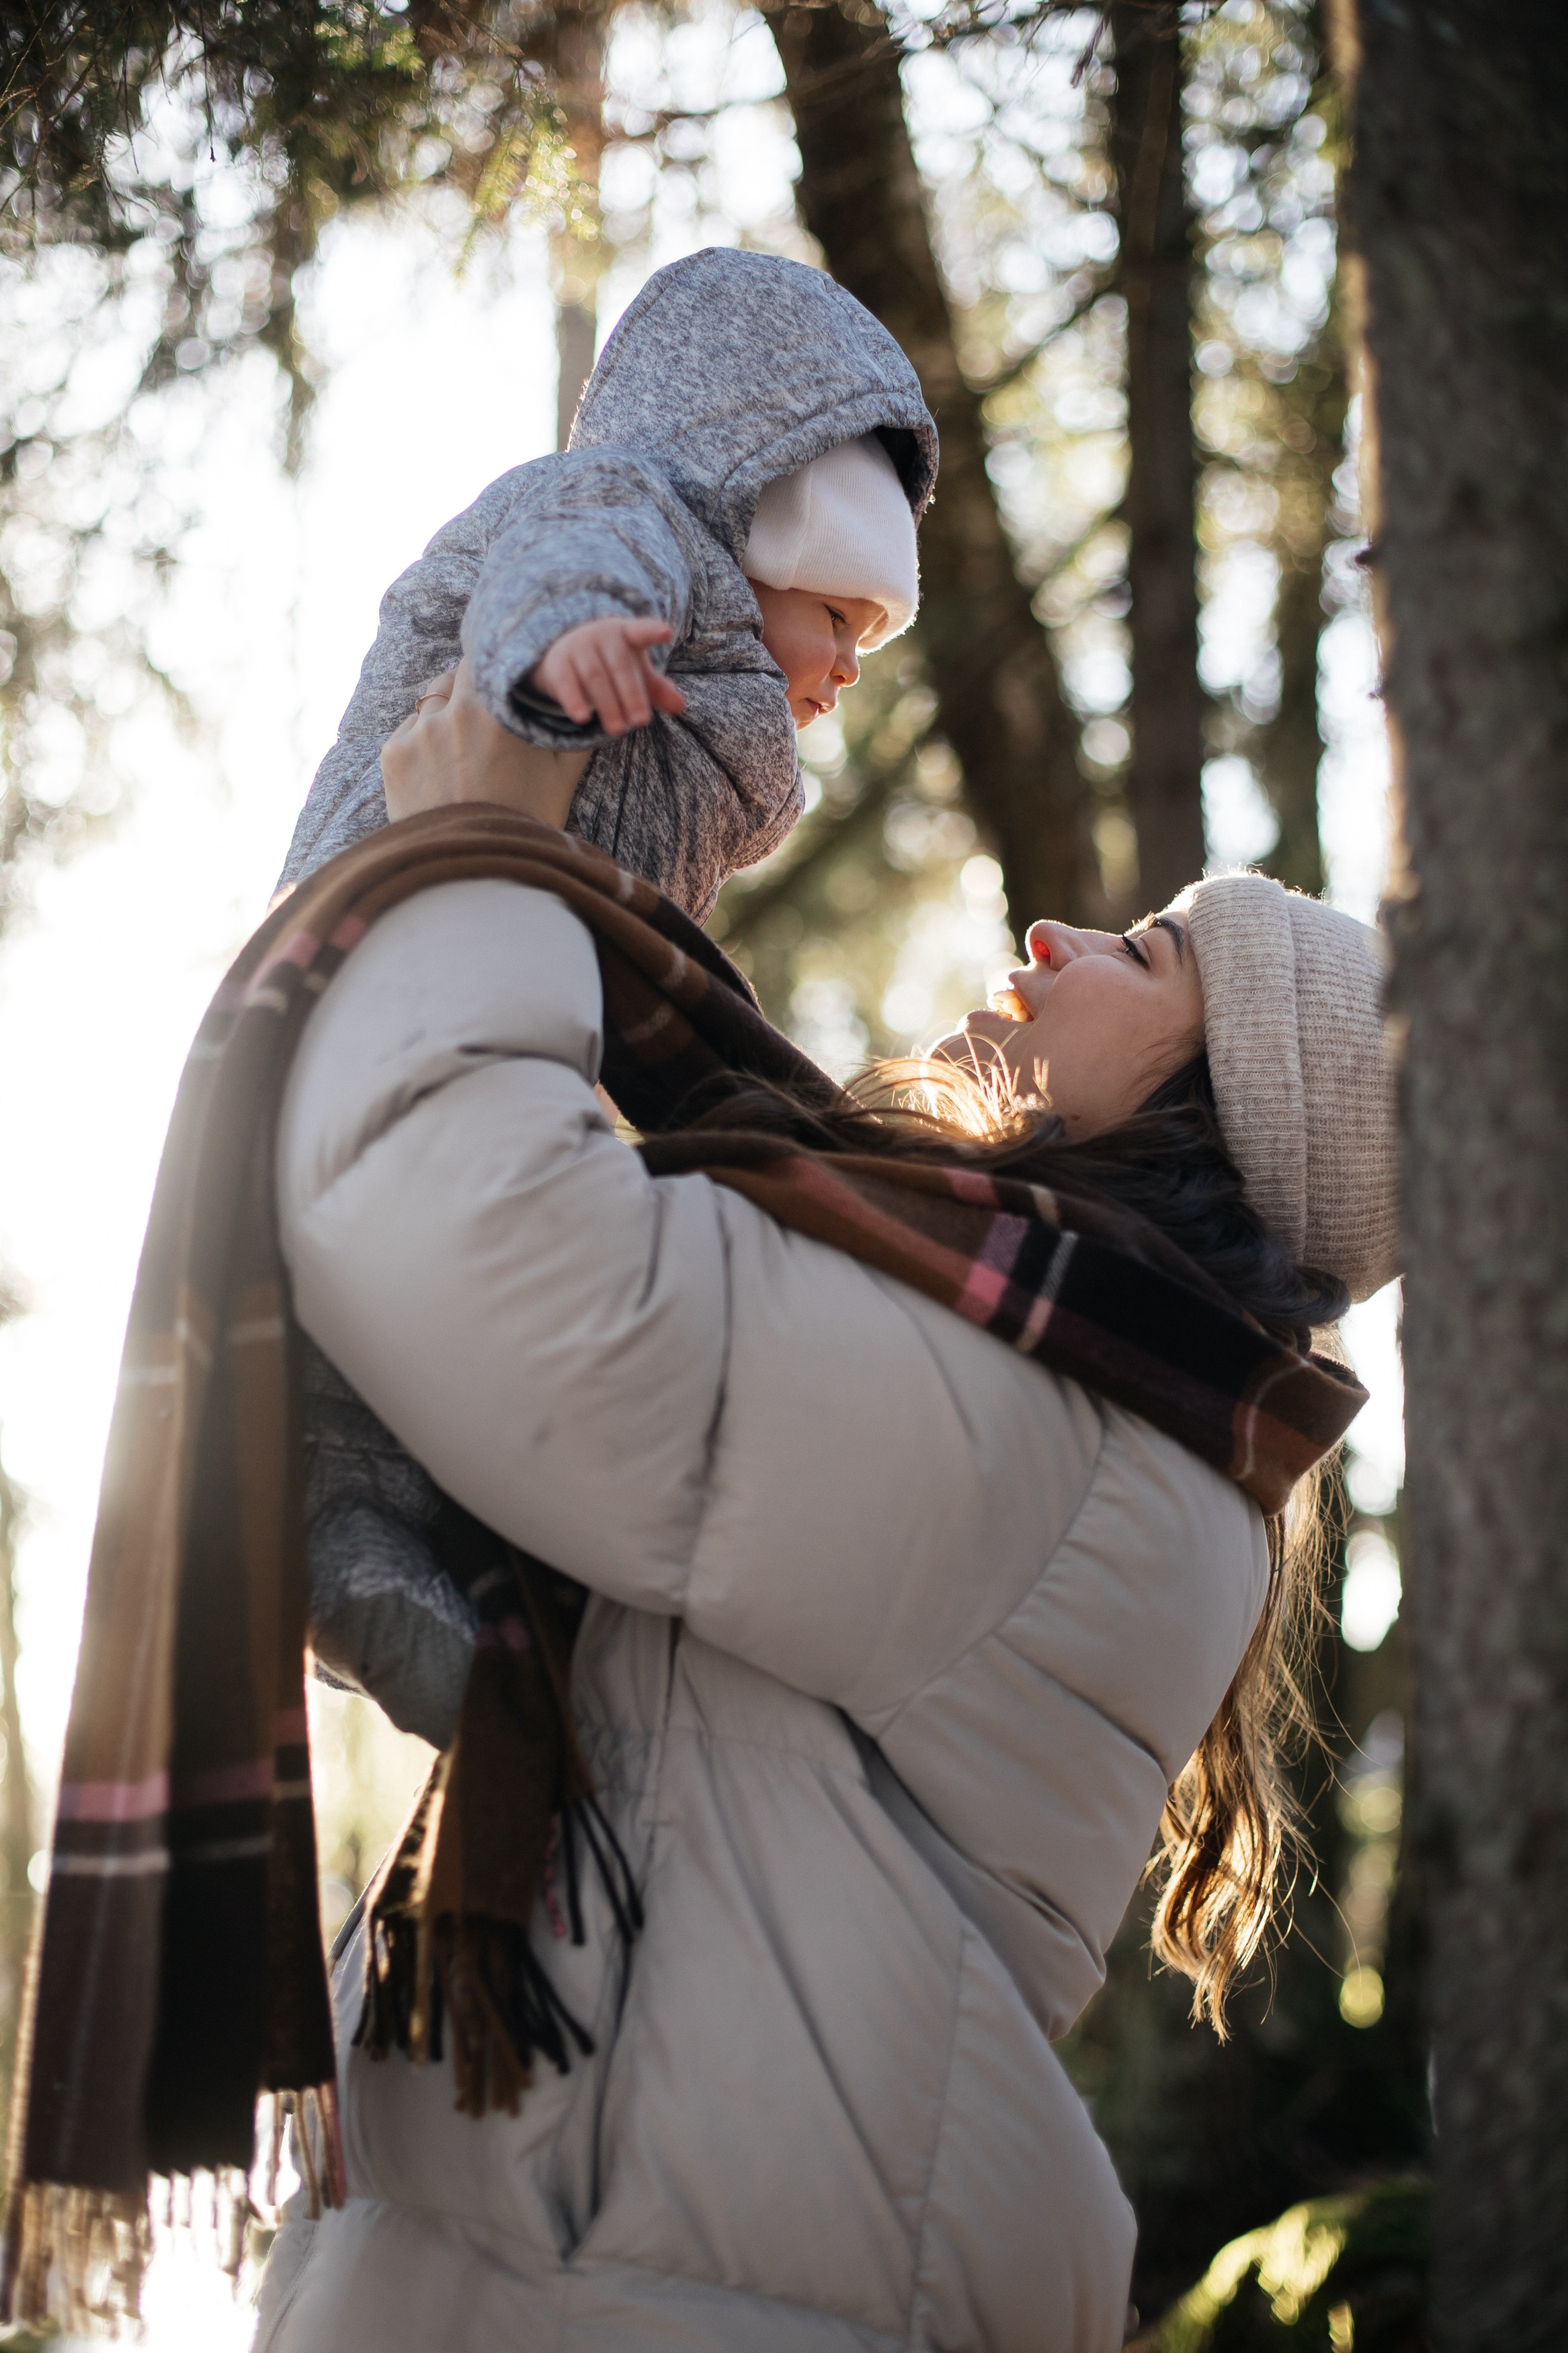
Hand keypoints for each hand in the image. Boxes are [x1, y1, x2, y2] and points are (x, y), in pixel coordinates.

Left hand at [381, 658, 586, 827]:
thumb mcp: (563, 776)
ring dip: (444, 712)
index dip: (494, 671)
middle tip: (481, 716)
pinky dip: (422, 741)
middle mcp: (456, 714)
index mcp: (498, 713)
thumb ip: (572, 727)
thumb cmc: (526, 824)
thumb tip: (583, 699)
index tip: (499, 684)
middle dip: (468, 688)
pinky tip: (440, 772)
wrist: (475, 874)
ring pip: (431, 701)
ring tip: (460, 748)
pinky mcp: (393, 754)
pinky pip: (408, 730)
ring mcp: (420, 733)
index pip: (488, 662)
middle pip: (456, 674)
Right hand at [530, 615, 686, 735]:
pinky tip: (582, 718)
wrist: (564, 655)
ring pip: (595, 677)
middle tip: (640, 722)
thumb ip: (658, 689)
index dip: (653, 631)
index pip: (641, 631)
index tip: (666, 633)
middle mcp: (602, 636)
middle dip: (631, 695)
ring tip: (618, 730)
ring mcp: (578, 648)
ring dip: (608, 705)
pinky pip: (567, 683)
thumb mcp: (636, 674)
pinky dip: (574, 700)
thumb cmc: (610, 665)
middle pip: (620, 666)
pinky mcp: (558, 664)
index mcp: (627, 634)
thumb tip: (680, 706)